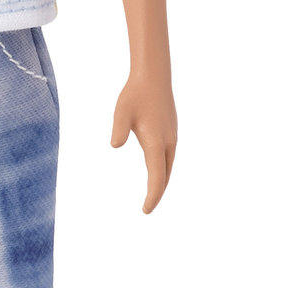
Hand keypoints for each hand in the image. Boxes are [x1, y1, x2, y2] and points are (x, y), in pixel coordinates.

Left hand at [111, 72, 177, 212]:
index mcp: (156, 143)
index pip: (157, 177)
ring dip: (162, 181)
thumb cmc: (134, 95)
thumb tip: (115, 145)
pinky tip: (157, 169)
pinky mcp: (171, 131)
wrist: (153, 77)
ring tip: (153, 194)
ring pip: (169, 166)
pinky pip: (169, 157)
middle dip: (157, 193)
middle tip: (147, 208)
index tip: (146, 210)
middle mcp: (168, 143)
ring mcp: (172, 137)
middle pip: (165, 176)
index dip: (152, 196)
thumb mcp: (122, 112)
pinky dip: (164, 169)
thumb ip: (119, 129)